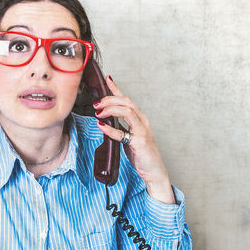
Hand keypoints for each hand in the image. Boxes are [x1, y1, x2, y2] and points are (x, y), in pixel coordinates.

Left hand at [93, 75, 174, 203]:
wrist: (153, 170)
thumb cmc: (141, 154)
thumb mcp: (127, 137)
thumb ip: (119, 128)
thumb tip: (103, 121)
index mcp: (139, 119)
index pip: (127, 100)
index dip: (116, 88)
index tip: (107, 79)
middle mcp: (142, 121)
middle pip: (127, 102)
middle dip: (110, 99)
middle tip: (96, 104)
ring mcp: (142, 131)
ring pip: (128, 112)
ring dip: (111, 110)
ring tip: (98, 113)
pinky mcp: (140, 142)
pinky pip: (124, 133)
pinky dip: (111, 129)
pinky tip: (101, 126)